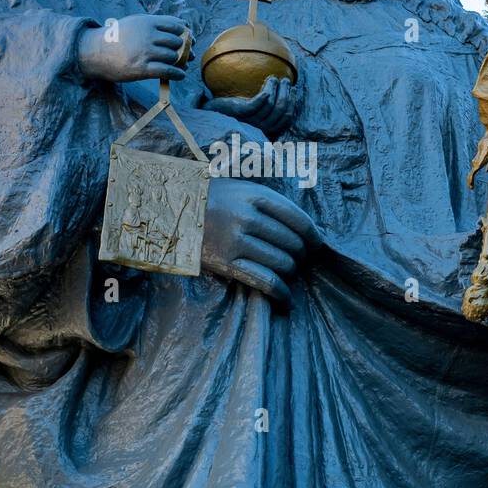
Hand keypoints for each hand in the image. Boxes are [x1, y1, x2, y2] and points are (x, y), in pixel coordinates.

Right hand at [77, 15, 190, 82]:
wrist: (95, 52)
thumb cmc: (117, 37)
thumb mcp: (134, 22)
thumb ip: (156, 22)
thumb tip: (182, 23)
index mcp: (147, 22)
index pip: (176, 25)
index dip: (185, 33)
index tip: (190, 40)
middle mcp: (147, 36)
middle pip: (176, 42)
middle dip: (185, 49)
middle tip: (188, 55)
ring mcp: (144, 52)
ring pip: (173, 57)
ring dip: (180, 62)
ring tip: (182, 65)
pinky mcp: (141, 68)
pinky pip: (166, 71)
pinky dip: (177, 74)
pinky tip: (180, 75)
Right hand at [201, 178, 321, 307]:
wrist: (171, 210)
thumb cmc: (213, 200)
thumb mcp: (242, 189)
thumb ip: (272, 204)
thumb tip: (310, 232)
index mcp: (255, 195)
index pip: (299, 219)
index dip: (314, 236)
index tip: (316, 245)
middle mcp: (247, 216)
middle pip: (292, 243)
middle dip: (302, 255)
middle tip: (299, 260)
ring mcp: (235, 240)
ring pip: (282, 263)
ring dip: (290, 272)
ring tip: (287, 273)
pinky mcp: (225, 263)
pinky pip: (265, 281)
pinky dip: (281, 293)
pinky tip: (286, 298)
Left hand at [206, 76, 294, 137]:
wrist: (208, 114)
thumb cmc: (230, 112)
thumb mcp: (249, 112)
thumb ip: (263, 107)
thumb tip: (279, 92)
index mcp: (264, 130)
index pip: (285, 119)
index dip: (291, 104)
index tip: (292, 90)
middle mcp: (259, 128)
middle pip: (280, 110)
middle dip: (286, 93)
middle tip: (285, 80)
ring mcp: (249, 121)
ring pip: (271, 105)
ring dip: (276, 89)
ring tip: (274, 78)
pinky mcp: (240, 113)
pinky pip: (257, 104)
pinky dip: (265, 94)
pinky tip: (267, 83)